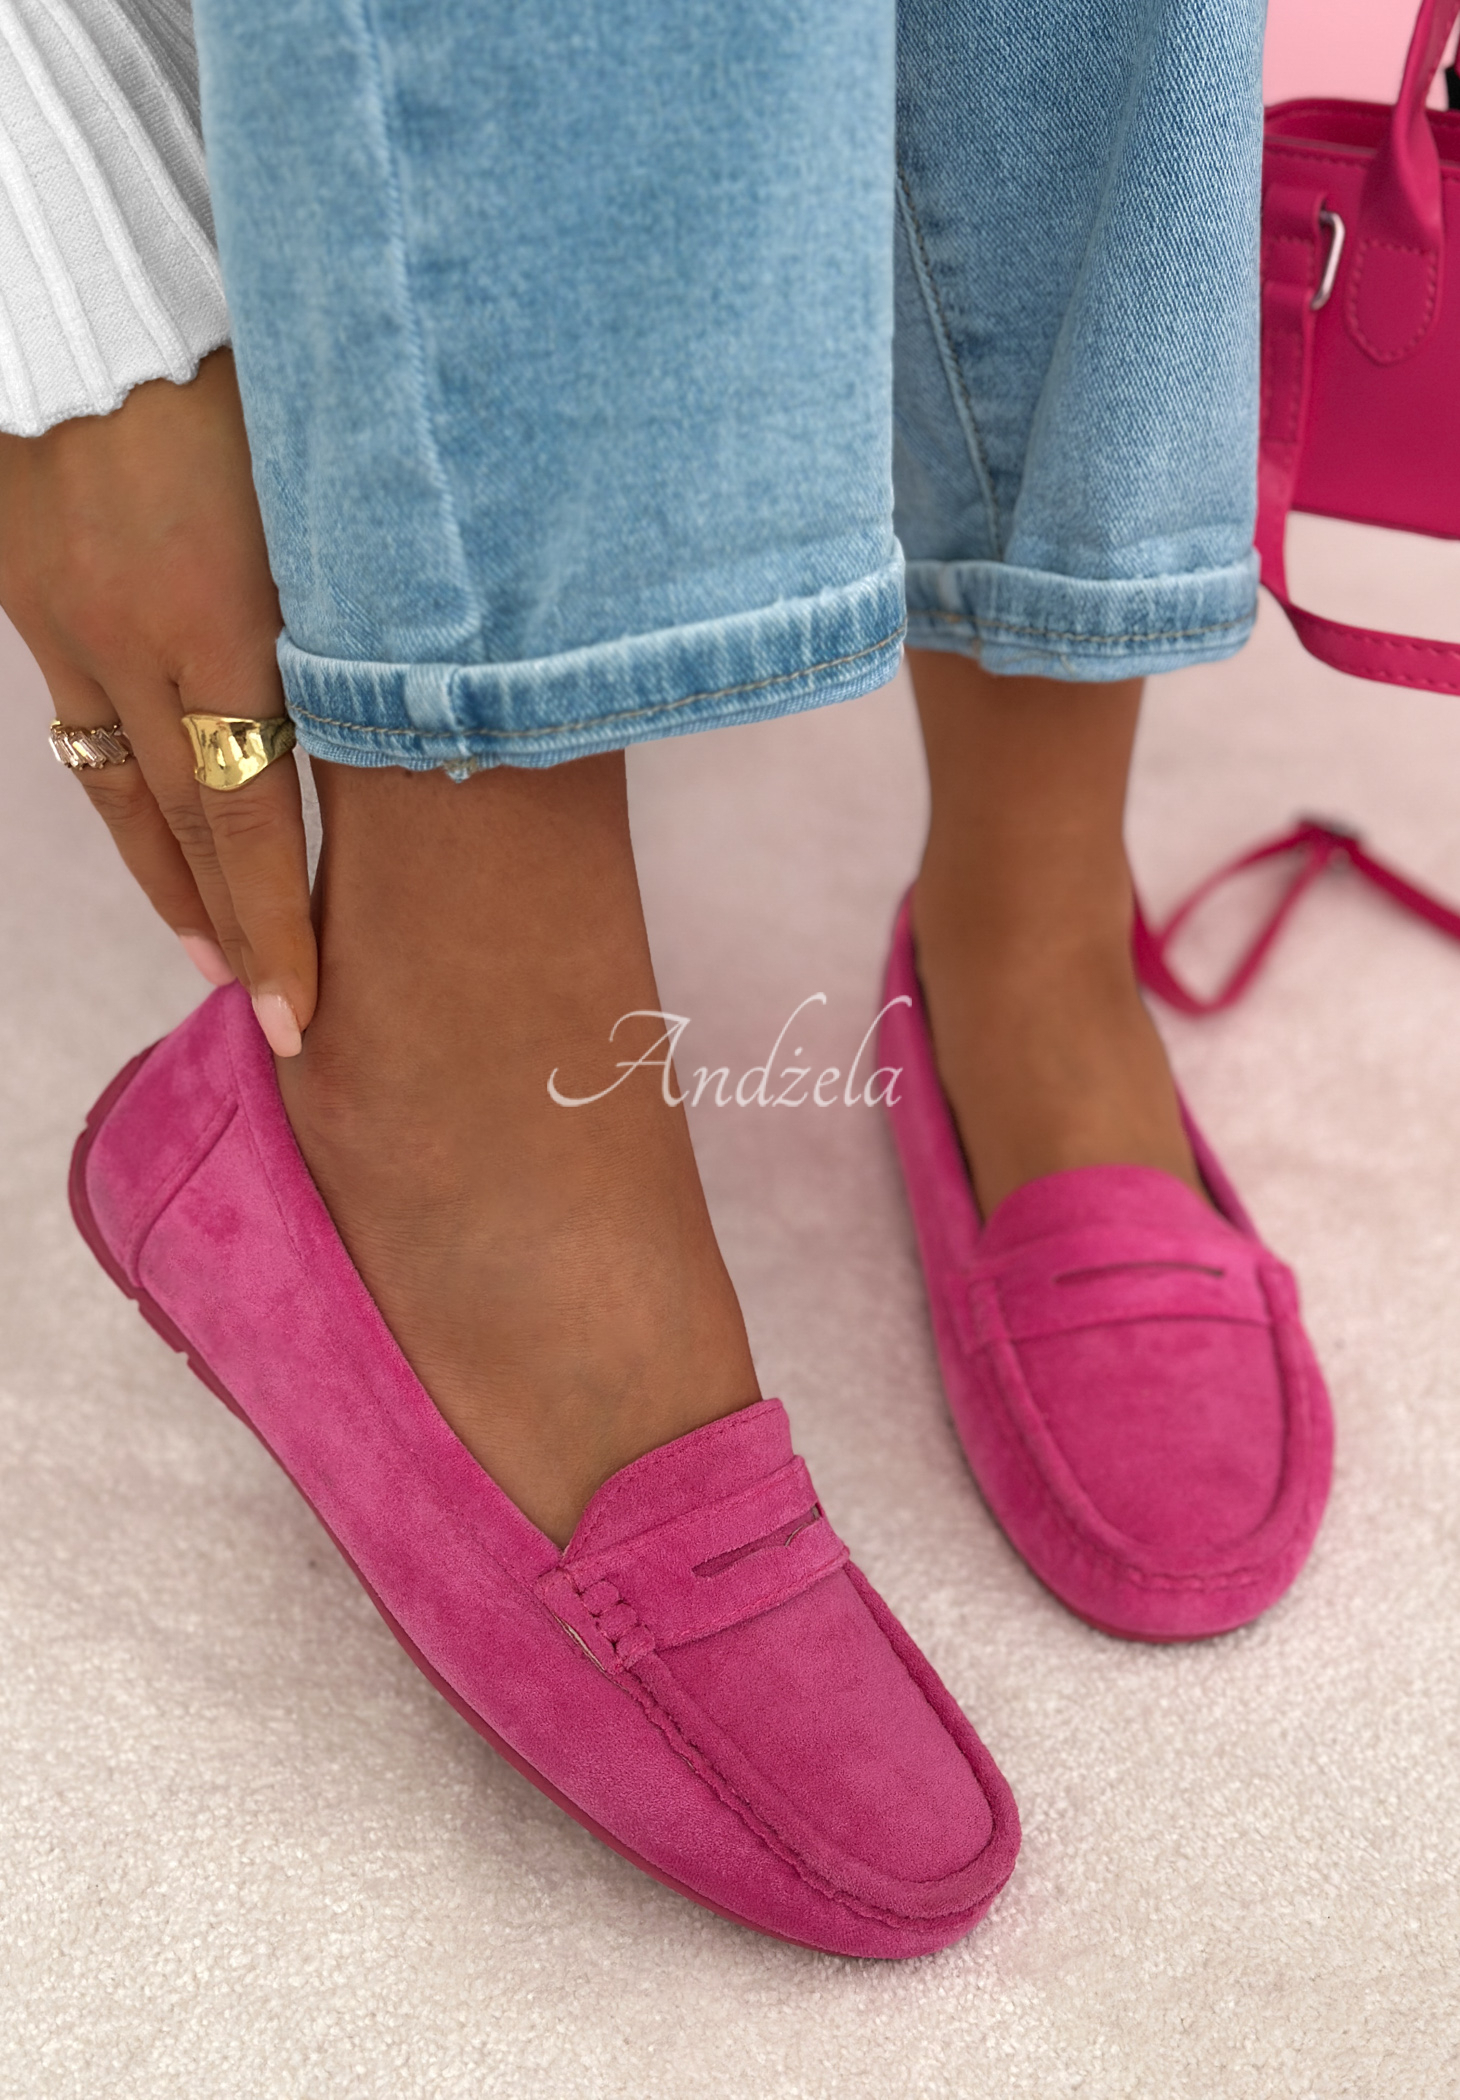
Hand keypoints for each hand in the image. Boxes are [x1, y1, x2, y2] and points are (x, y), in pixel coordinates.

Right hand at [0, 349, 313, 1054]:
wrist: (83, 284)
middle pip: (186, 830)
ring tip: (204, 951)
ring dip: (167, 884)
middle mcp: (138, 647)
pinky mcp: (29, 593)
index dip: (275, 926)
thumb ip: (367, 605)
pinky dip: (116, 795)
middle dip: (228, 933)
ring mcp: (70, 626)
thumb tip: (427, 697)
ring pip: (120, 793)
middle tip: (263, 1018)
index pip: (253, 821)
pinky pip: (77, 728)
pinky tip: (141, 830)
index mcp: (225, 624)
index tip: (297, 1010)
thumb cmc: (235, 365)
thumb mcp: (327, 488)